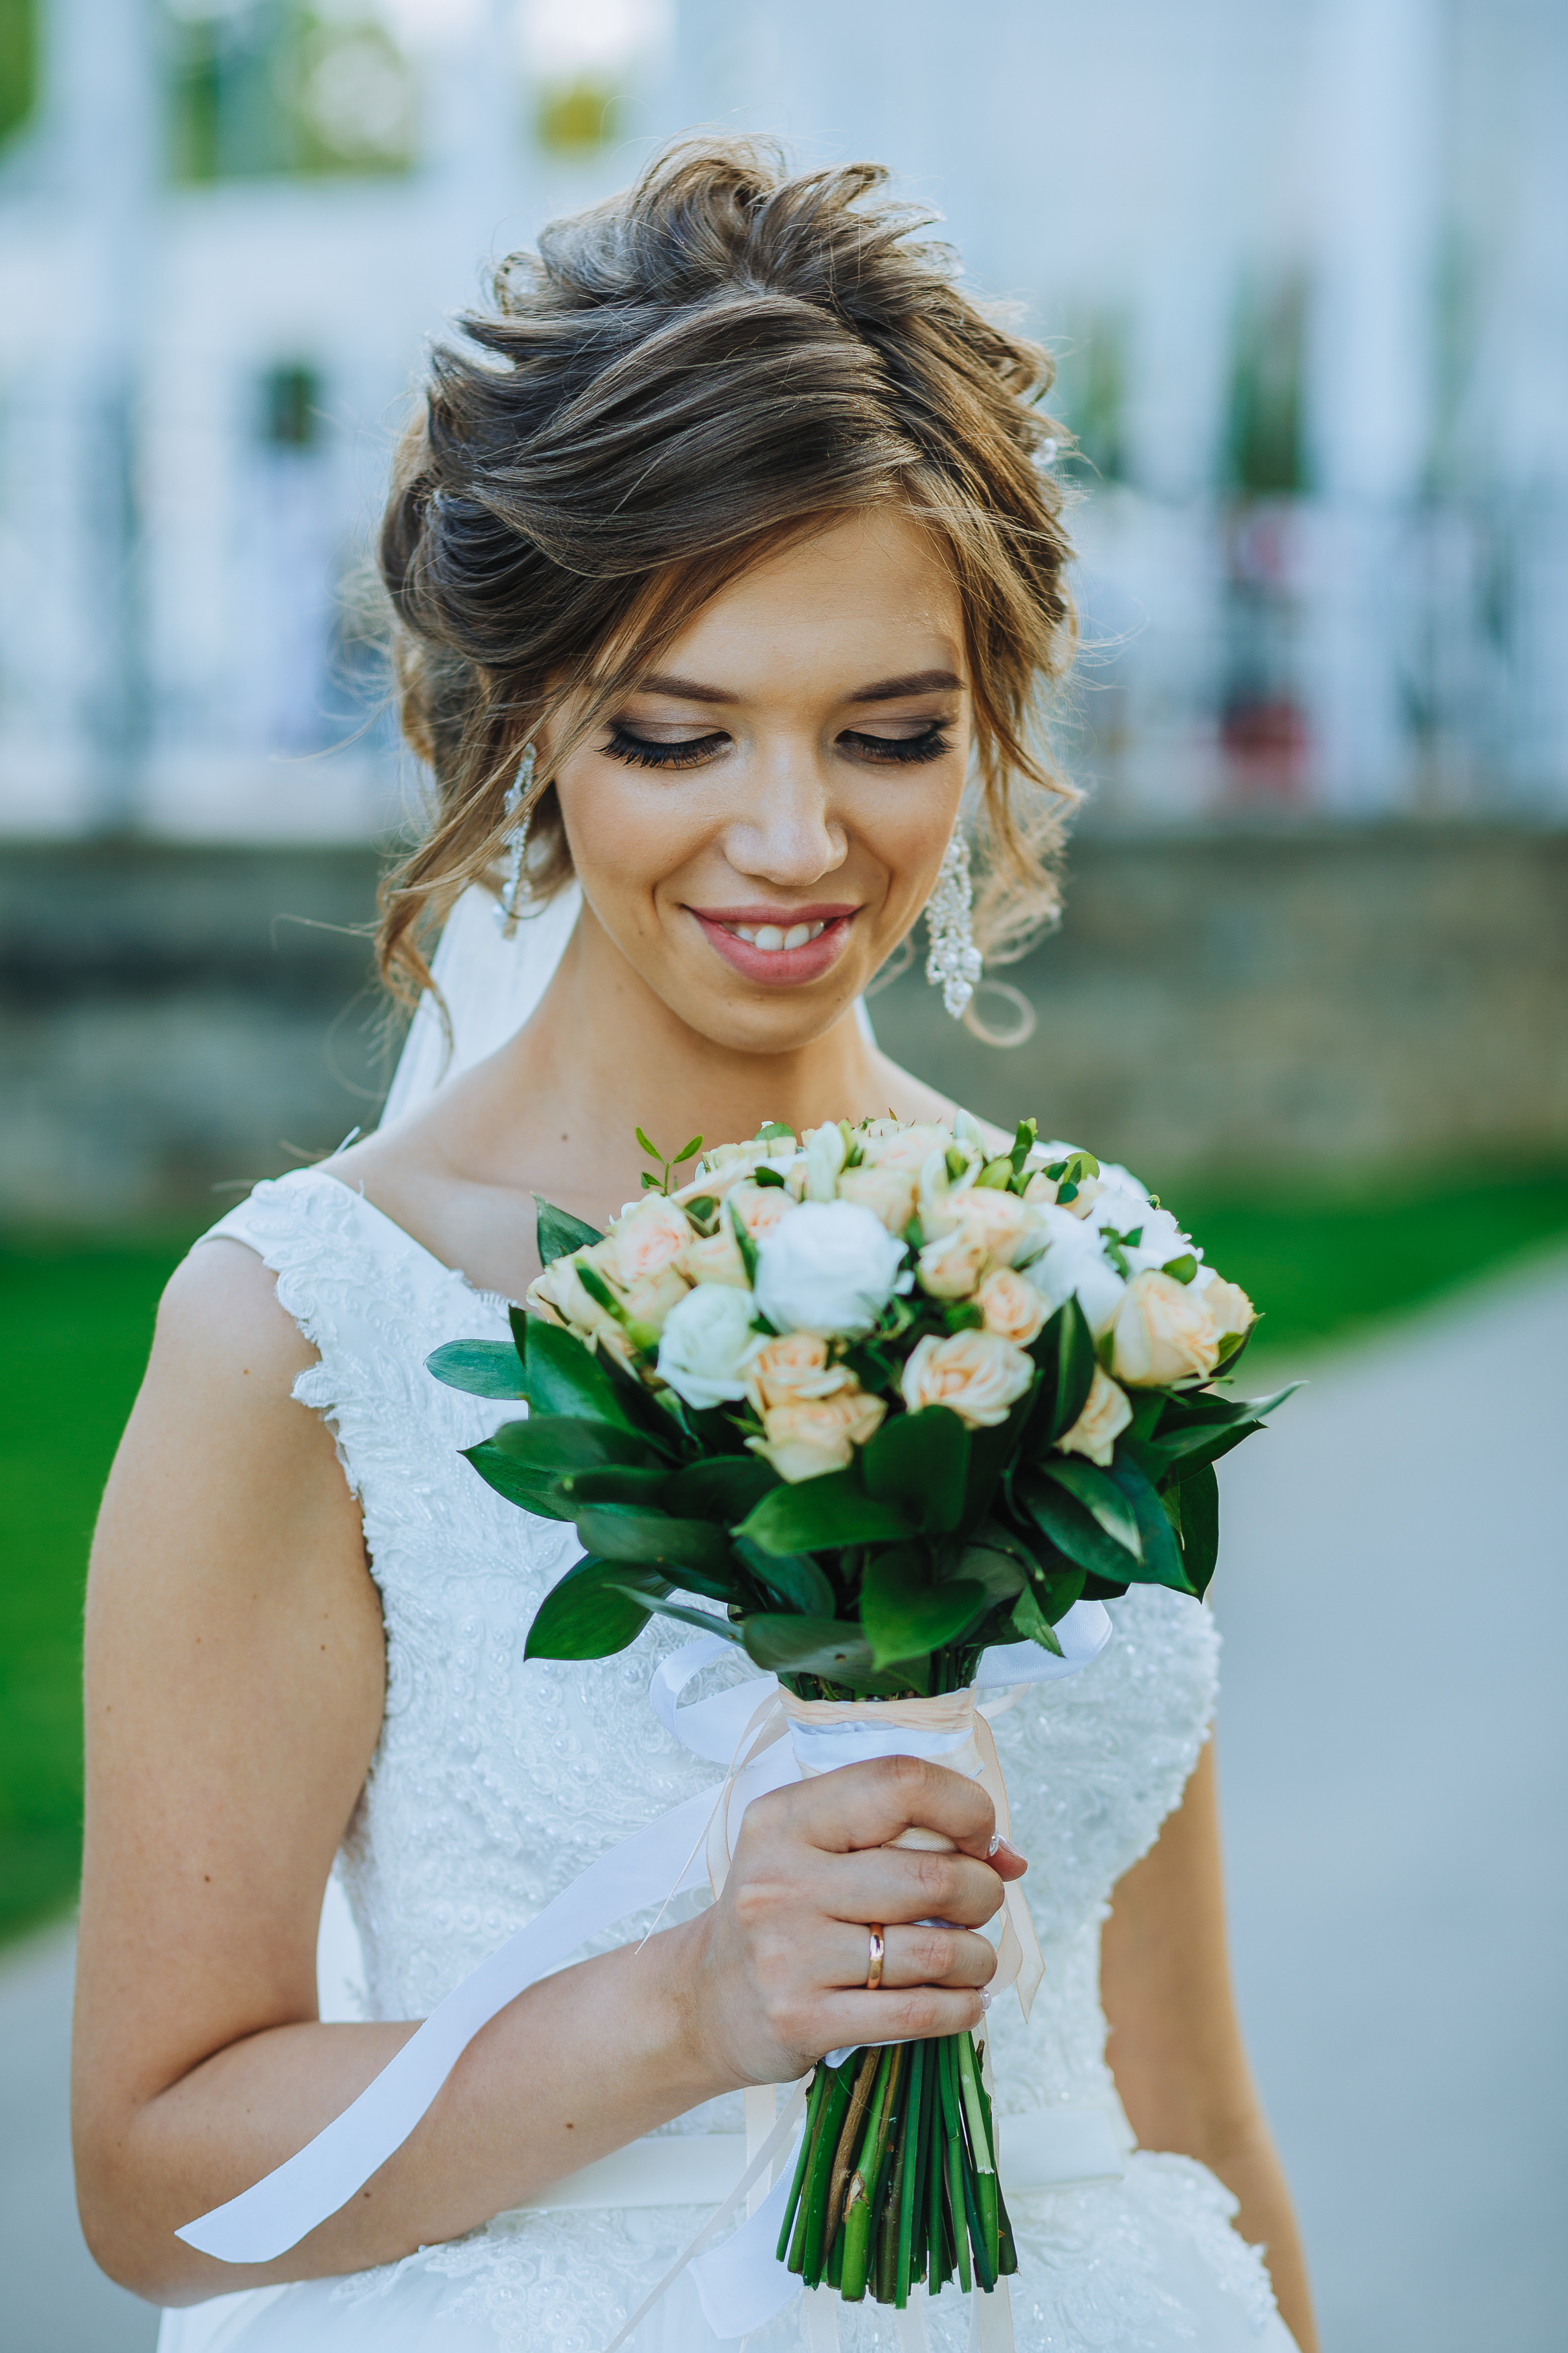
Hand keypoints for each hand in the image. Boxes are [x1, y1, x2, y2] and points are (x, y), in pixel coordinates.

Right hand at [682, 1757, 1028, 2088]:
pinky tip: (962, 2001)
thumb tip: (1010, 1859)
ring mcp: (788, 1954)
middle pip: (931, 1876)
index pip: (899, 1783)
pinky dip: (960, 2007)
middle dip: (982, 1893)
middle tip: (979, 1906)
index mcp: (787, 1817)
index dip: (964, 1807)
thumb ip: (906, 1838)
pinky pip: (915, 2013)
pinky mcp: (801, 2020)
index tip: (980, 1838)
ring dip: (977, 1958)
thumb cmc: (782, 1913)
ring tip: (971, 1959)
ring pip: (933, 1951)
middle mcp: (782, 1879)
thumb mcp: (817, 1850)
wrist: (700, 2000)